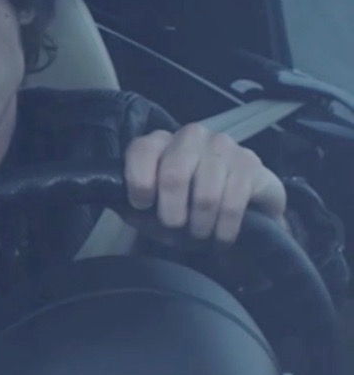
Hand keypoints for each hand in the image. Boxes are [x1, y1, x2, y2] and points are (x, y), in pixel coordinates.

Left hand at [123, 123, 287, 245]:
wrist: (240, 209)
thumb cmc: (185, 209)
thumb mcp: (152, 211)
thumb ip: (134, 207)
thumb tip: (125, 206)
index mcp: (159, 142)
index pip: (142, 151)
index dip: (139, 182)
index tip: (143, 205)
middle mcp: (190, 136)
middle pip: (174, 176)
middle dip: (172, 214)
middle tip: (176, 227)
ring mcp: (222, 146)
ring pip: (205, 196)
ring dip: (200, 226)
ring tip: (200, 234)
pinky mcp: (249, 162)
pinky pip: (233, 204)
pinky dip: (224, 230)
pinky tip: (221, 238)